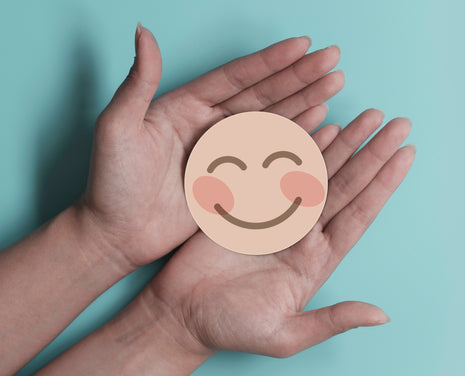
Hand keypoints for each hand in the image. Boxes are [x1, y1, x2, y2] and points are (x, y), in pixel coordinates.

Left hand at [78, 23, 345, 269]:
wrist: (114, 234)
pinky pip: (274, 154)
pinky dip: (300, 138)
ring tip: (335, 82)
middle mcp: (211, 124)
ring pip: (275, 119)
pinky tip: (323, 122)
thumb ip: (138, 82)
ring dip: (307, 100)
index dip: (271, 61)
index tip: (303, 45)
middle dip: (300, 75)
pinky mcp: (236, 180)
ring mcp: (227, 152)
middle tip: (333, 58)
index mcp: (186, 106)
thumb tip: (143, 32)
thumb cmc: (109, 182)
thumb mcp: (117, 127)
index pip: (237, 77)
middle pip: (265, 93)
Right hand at [140, 110, 414, 357]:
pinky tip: (318, 121)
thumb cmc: (232, 330)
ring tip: (368, 115)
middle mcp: (304, 232)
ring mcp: (277, 213)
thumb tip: (382, 316)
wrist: (179, 317)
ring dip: (343, 141)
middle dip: (372, 152)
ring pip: (317, 169)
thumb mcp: (286, 336)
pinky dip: (297, 143)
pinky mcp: (247, 201)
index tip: (407, 154)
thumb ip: (333, 321)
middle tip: (400, 123)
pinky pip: (277, 164)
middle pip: (346, 183)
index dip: (383, 185)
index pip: (359, 213)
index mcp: (319, 259)